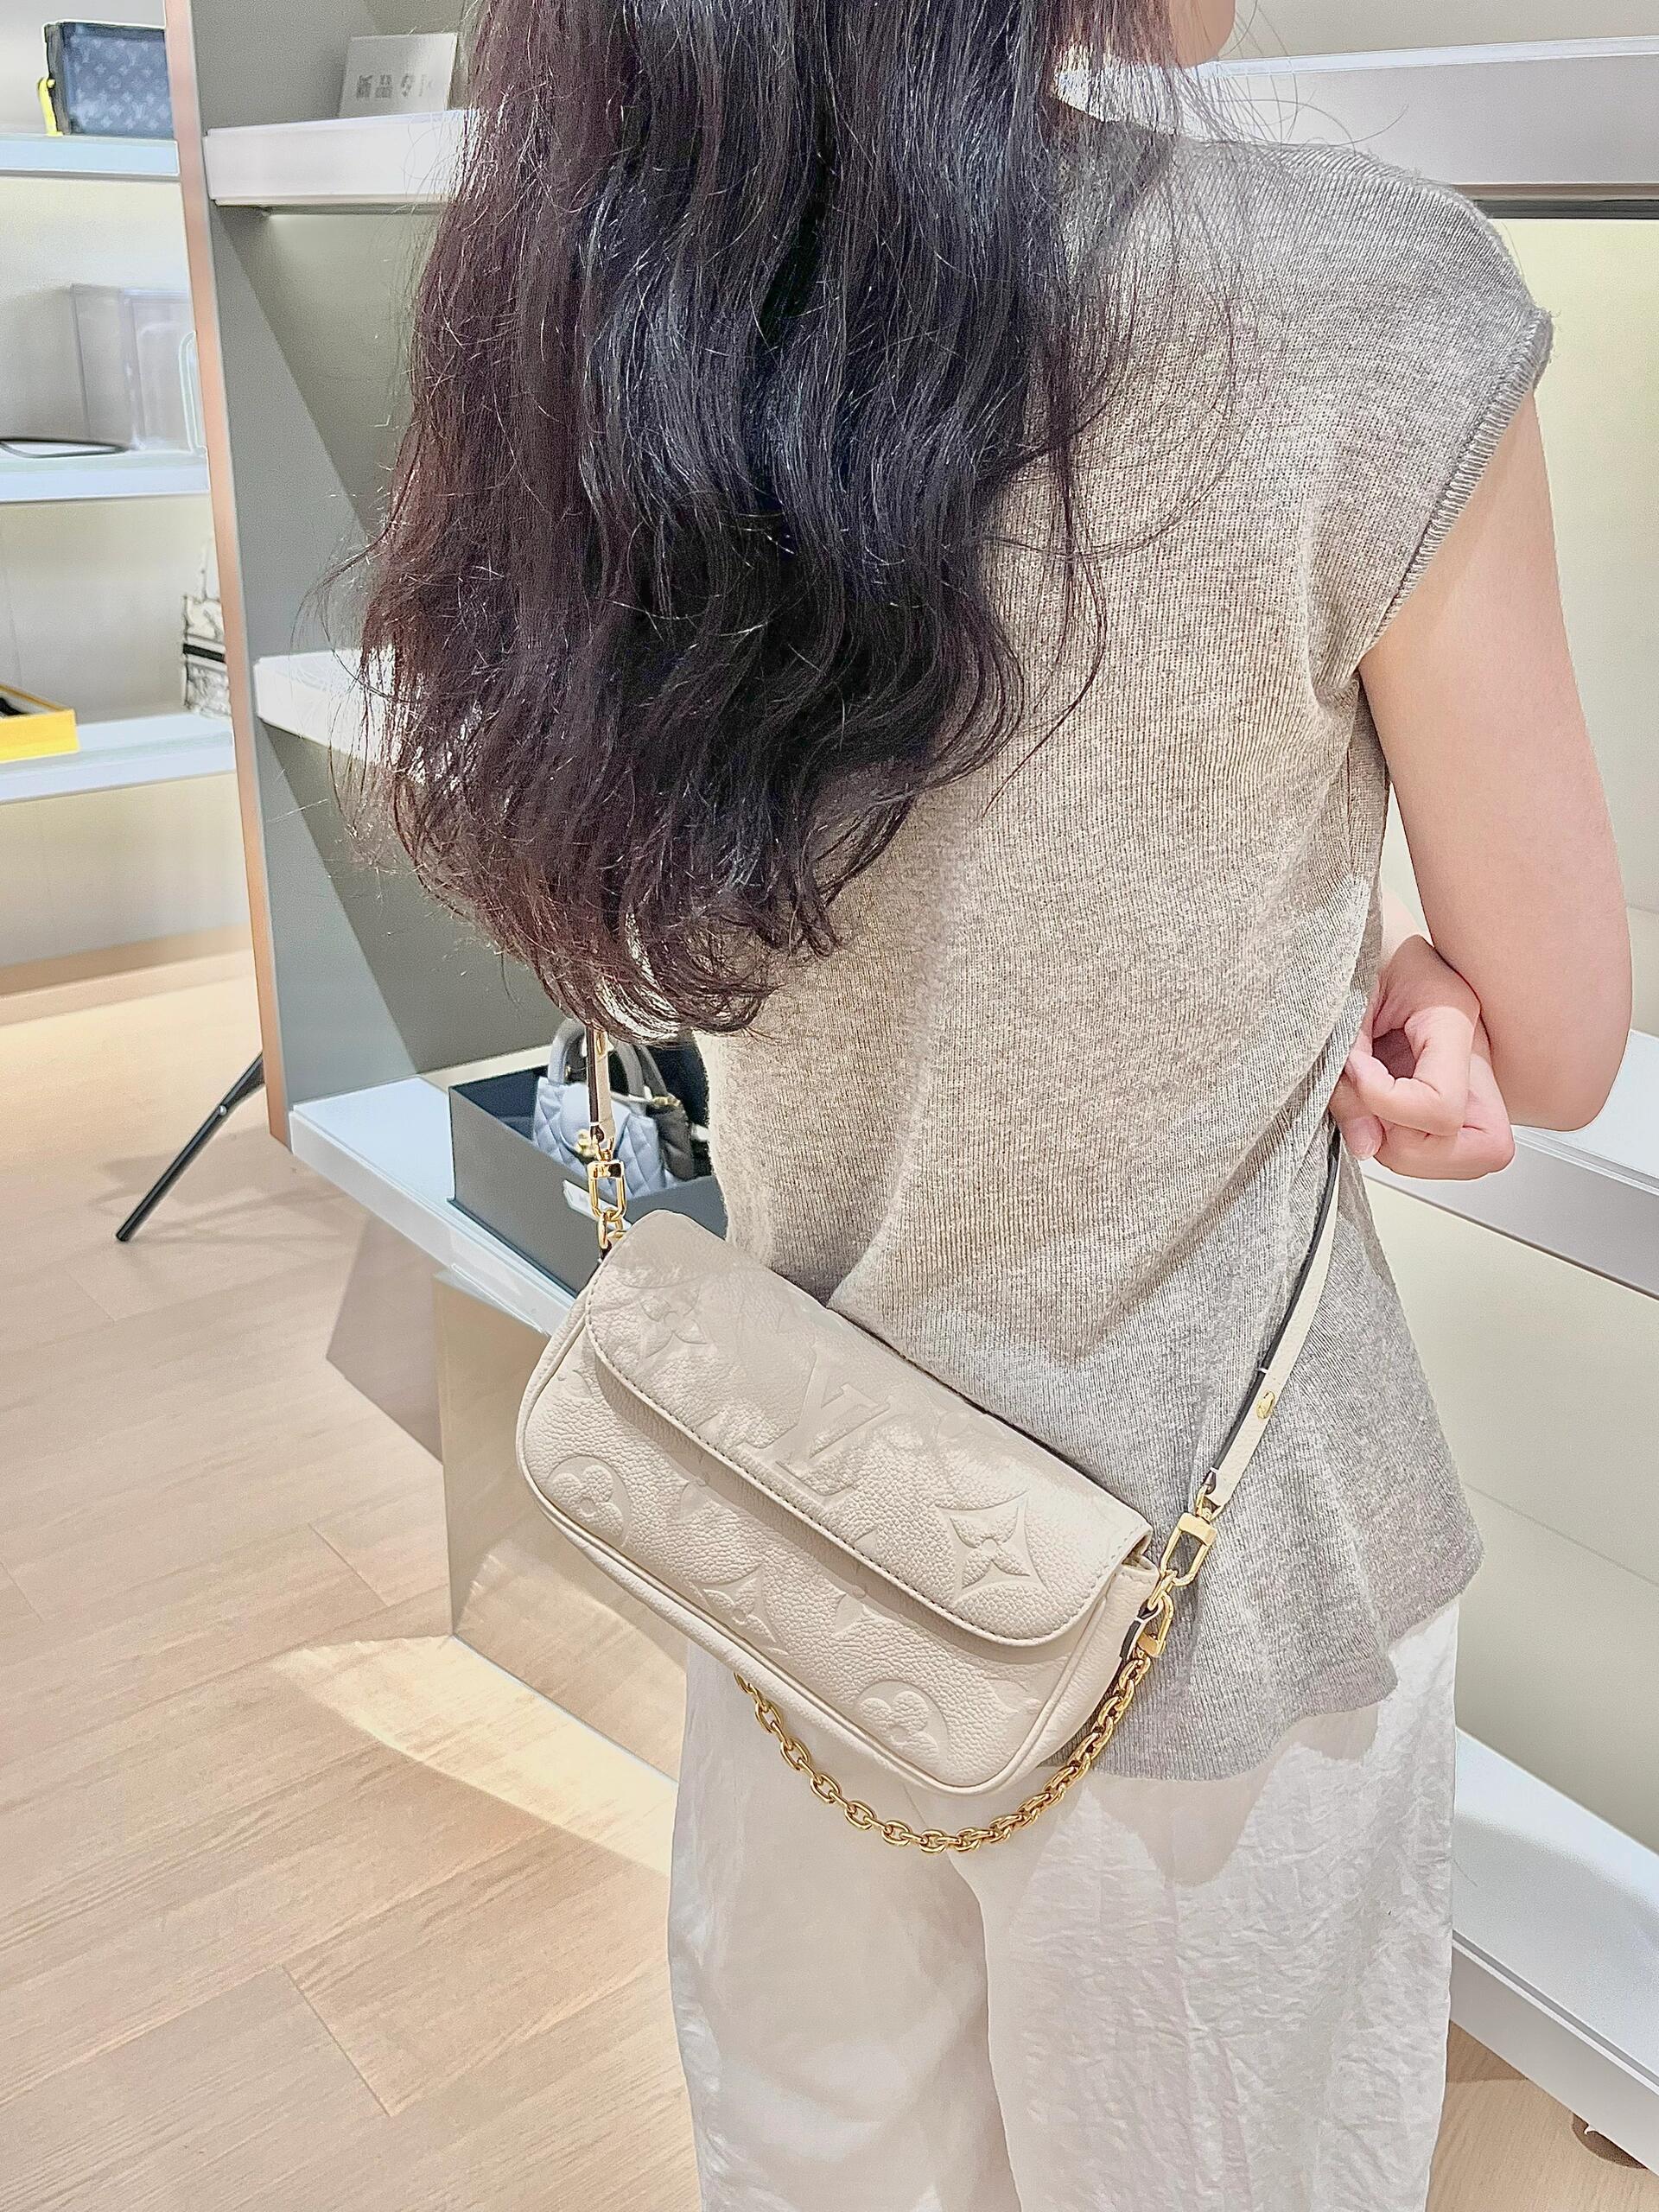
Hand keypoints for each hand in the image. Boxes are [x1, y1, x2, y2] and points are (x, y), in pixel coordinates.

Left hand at [1331, 935, 1515, 1179]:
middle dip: (1415, 1146)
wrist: (1363, 930)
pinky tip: (1373, 1099)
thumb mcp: (1342, 1004)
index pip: (1444, 1107)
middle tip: (1369, 1105)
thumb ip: (1346, 1074)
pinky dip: (1397, 1137)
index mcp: (1452, 1019)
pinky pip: (1438, 1145)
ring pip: (1462, 1157)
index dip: (1388, 1105)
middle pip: (1484, 1149)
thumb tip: (1365, 1145)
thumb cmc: (1356, 952)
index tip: (1354, 1069)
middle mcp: (1474, 1057)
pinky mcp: (1450, 1093)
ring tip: (1365, 1095)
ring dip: (1400, 1144)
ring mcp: (1469, 1080)